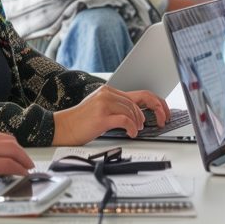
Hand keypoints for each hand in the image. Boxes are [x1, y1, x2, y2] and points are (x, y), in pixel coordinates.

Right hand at [52, 85, 169, 144]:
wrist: (61, 127)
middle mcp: (108, 93)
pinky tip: (131, 132)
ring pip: (133, 110)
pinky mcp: (101, 116)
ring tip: (136, 130)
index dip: (156, 103)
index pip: (140, 94)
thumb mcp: (100, 109)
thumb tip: (138, 116)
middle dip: (155, 111)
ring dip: (139, 123)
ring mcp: (104, 103)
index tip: (163, 112)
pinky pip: (125, 119)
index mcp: (109, 91)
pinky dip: (132, 127)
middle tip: (161, 121)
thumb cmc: (80, 122)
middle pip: (140, 100)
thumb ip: (117, 108)